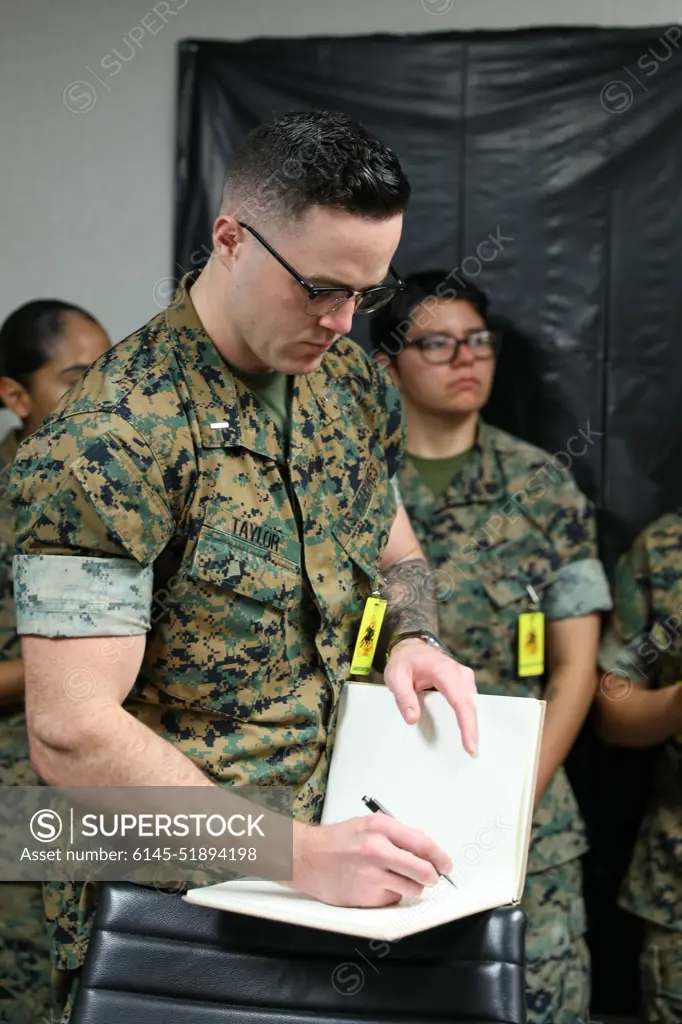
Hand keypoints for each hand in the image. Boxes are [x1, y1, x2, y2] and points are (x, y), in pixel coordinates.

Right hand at [286, 815, 452, 906]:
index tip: (446, 864)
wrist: (305, 857)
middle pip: (423, 870)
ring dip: (412, 887)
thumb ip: (396, 835)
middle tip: (432, 878)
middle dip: (433, 876)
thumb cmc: (336, 841)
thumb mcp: (368, 825)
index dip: (440, 857)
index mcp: (381, 827)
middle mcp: (377, 850)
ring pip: (412, 888)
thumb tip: (425, 850)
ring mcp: (372, 874)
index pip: (423, 843)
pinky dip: (390, 895)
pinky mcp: (366, 896)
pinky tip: (376, 886)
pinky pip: (392, 899)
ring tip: (397, 880)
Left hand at [384, 638, 477, 755]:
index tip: (470, 746)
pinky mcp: (465, 682)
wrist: (412, 646)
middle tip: (472, 753)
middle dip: (473, 730)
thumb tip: (412, 719)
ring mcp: (465, 677)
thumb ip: (403, 697)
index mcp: (444, 671)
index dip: (466, 725)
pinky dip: (468, 717)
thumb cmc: (404, 661)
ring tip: (470, 746)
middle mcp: (460, 673)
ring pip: (473, 705)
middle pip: (471, 706)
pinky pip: (470, 702)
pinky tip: (466, 732)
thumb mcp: (395, 677)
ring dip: (472, 724)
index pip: (459, 701)